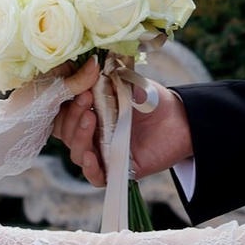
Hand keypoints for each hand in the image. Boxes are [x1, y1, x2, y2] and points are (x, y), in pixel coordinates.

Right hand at [53, 79, 193, 186]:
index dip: (63, 104)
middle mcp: (92, 135)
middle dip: (71, 117)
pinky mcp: (117, 170)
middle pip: (66, 134)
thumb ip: (107, 80)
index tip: (74, 87)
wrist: (181, 119)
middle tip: (85, 100)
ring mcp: (103, 153)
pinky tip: (92, 155)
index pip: (63, 114)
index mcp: (88, 114)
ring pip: (77, 154)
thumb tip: (88, 67)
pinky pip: (95, 177)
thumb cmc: (152, 100)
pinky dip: (90, 168)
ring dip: (79, 137)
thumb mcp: (127, 84)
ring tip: (90, 119)